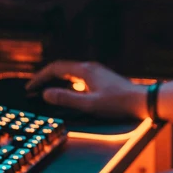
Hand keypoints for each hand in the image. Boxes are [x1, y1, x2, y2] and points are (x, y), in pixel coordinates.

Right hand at [25, 60, 146, 118]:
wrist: (142, 101)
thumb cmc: (118, 103)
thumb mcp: (90, 104)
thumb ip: (67, 99)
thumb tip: (46, 94)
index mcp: (85, 71)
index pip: (55, 68)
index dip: (40, 77)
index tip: (30, 88)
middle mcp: (89, 68)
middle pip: (62, 68)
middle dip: (46, 78)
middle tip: (34, 89)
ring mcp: (96, 72)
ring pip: (70, 72)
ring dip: (56, 80)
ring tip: (46, 90)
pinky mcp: (101, 78)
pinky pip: (78, 77)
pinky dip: (67, 83)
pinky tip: (68, 92)